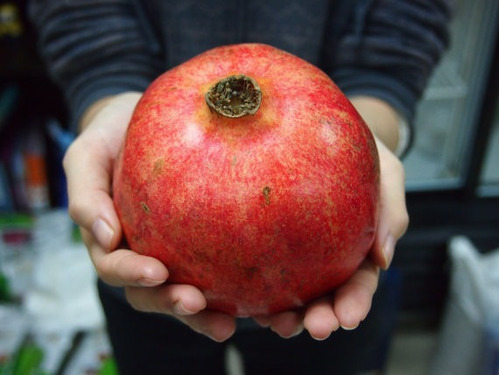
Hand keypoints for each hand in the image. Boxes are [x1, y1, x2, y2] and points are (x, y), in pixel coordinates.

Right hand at [63, 92, 235, 341]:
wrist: (142, 121)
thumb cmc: (112, 136)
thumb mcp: (88, 155)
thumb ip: (86, 193)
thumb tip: (105, 237)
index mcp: (112, 239)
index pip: (116, 266)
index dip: (133, 274)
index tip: (157, 272)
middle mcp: (143, 251)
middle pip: (153, 292)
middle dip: (172, 303)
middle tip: (195, 303)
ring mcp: (173, 251)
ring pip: (186, 292)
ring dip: (203, 314)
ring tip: (228, 323)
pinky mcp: (203, 243)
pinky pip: (217, 271)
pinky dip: (234, 293)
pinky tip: (259, 303)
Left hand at [254, 98, 408, 339]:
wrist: (326, 131)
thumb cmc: (364, 153)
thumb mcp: (388, 173)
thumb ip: (391, 211)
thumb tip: (384, 259)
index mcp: (358, 247)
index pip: (360, 282)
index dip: (356, 302)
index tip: (349, 317)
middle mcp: (327, 256)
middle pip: (326, 295)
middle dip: (323, 316)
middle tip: (317, 327)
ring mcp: (298, 253)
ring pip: (293, 291)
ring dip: (291, 315)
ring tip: (281, 325)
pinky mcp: (270, 243)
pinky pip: (263, 271)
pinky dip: (260, 293)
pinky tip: (251, 304)